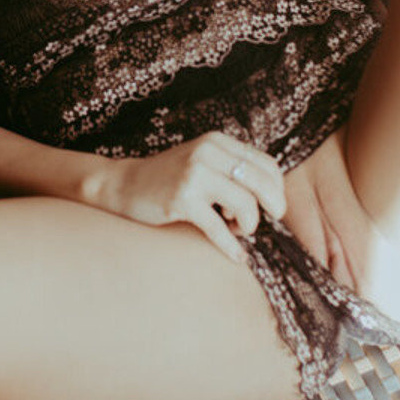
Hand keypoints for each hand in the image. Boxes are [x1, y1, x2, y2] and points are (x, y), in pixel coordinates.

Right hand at [87, 131, 286, 264]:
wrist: (123, 185)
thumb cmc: (169, 179)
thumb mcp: (203, 162)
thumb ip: (232, 168)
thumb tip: (274, 194)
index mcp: (217, 142)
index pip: (266, 165)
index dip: (277, 190)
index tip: (273, 207)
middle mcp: (208, 153)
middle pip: (262, 183)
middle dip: (273, 207)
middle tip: (266, 222)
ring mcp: (194, 175)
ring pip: (246, 206)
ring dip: (246, 226)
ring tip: (233, 229)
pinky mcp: (182, 199)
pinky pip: (219, 229)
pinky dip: (231, 247)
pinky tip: (237, 257)